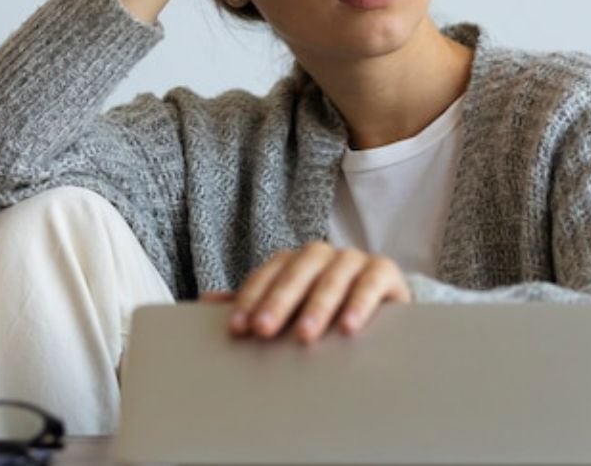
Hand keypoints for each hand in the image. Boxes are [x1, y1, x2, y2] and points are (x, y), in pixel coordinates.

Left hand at [225, 242, 411, 343]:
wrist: (383, 316)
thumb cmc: (326, 315)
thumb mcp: (290, 312)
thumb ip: (256, 305)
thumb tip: (206, 302)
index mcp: (294, 261)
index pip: (268, 274)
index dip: (251, 299)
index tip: (239, 328)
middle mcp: (322, 255)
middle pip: (297, 271)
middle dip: (279, 301)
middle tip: (265, 330)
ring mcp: (354, 259)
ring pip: (332, 276)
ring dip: (318, 305)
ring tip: (305, 335)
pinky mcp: (384, 271)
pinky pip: (371, 282)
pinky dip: (360, 303)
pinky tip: (348, 327)